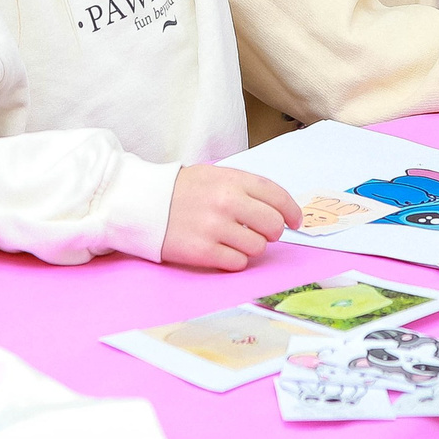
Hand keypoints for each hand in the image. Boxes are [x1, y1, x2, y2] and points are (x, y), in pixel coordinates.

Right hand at [163, 165, 301, 270]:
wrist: (143, 203)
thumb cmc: (183, 190)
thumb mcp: (215, 175)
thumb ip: (245, 188)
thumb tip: (278, 208)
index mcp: (232, 180)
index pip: (275, 195)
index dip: (291, 210)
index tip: (295, 221)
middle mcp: (226, 202)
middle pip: (272, 224)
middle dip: (273, 232)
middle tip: (264, 233)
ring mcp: (214, 228)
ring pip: (257, 247)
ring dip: (252, 247)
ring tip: (235, 240)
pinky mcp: (203, 252)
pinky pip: (238, 263)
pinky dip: (235, 260)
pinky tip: (223, 251)